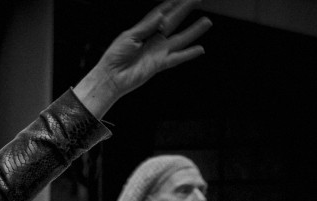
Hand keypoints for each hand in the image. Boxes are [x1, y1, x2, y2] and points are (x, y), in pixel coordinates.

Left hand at [74, 0, 211, 117]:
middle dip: (185, 11)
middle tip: (197, 1)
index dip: (172, 4)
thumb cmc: (114, 56)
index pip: (161, 14)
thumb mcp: (130, 36)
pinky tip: (200, 49)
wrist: (111, 77)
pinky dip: (188, 54)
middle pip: (173, 22)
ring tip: (206, 22)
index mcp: (144, 31)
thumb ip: (147, 26)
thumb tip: (162, 15)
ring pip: (180, 39)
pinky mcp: (159, 64)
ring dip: (193, 31)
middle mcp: (153, 40)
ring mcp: (158, 52)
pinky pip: (177, 58)